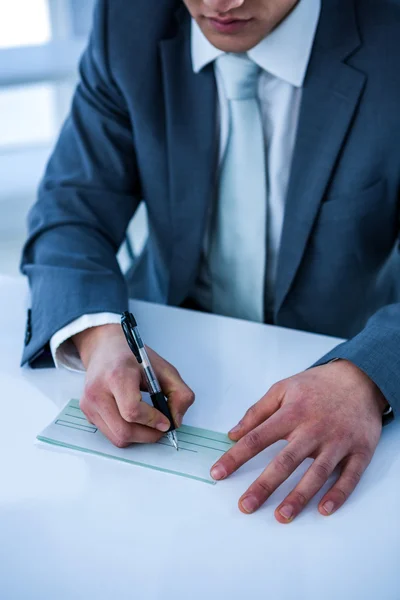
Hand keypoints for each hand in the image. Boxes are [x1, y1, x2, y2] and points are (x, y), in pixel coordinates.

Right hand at [73, 324, 193, 446]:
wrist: (104, 348)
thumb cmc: (132, 357)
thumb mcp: (163, 368)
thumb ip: (179, 393)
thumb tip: (176, 420)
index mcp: (117, 375)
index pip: (132, 410)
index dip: (152, 421)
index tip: (166, 422)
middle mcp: (98, 391)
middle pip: (124, 431)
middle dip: (148, 435)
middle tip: (161, 428)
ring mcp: (89, 404)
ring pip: (117, 437)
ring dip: (138, 436)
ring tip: (149, 423)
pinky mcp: (87, 412)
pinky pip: (110, 434)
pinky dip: (127, 432)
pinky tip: (134, 419)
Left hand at [211, 360, 387, 522]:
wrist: (360, 378)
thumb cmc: (317, 385)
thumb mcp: (283, 388)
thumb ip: (257, 411)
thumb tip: (233, 433)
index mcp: (292, 413)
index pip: (257, 438)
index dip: (235, 457)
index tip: (217, 473)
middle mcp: (313, 429)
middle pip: (285, 461)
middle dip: (264, 485)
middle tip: (246, 505)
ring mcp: (338, 442)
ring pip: (317, 474)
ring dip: (299, 497)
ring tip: (282, 516)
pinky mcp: (359, 451)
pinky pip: (349, 477)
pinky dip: (338, 495)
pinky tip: (323, 509)